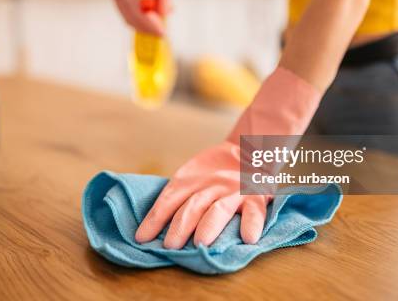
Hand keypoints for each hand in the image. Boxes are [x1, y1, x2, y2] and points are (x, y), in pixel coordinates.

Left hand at [135, 67, 322, 248]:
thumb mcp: (192, 177)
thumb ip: (178, 198)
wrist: (249, 151)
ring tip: (201, 243)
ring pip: (219, 209)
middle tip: (170, 246)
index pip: (168, 201)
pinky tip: (248, 238)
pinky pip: (255, 211)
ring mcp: (233, 192)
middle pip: (192, 207)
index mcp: (189, 181)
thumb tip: (151, 230)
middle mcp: (210, 187)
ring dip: (209, 226)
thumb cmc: (213, 174)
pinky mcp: (256, 197)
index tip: (141, 239)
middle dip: (180, 226)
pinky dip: (252, 224)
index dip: (154, 219)